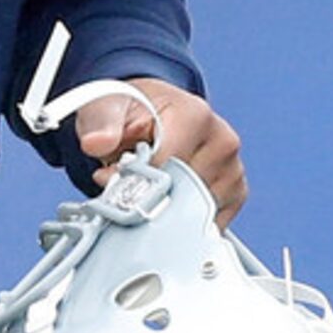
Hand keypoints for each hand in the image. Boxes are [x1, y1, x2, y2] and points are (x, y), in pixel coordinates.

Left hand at [75, 77, 246, 224]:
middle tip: (124, 188)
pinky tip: (166, 200)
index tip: (113, 181)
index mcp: (195, 116)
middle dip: (149, 197)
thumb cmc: (132, 110)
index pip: (167, 166)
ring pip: (196, 213)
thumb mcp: (107, 109)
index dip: (136, 179)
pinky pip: (210, 223)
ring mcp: (232, 169)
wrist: (152, 112)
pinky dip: (182, 221)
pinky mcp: (235, 192)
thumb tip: (96, 143)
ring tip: (146, 188)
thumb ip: (102, 125)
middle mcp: (222, 141)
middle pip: (183, 192)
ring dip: (166, 210)